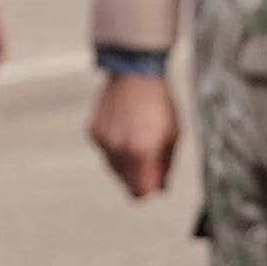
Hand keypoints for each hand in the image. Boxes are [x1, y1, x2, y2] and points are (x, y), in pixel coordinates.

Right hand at [90, 70, 181, 199]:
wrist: (136, 74)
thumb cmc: (160, 104)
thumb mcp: (173, 135)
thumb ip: (166, 166)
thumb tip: (160, 188)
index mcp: (141, 152)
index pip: (140, 191)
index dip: (150, 188)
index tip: (157, 180)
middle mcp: (118, 150)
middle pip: (126, 182)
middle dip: (139, 175)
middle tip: (150, 154)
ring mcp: (103, 141)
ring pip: (114, 168)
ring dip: (127, 161)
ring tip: (138, 136)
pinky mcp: (93, 132)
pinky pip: (106, 151)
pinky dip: (115, 146)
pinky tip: (125, 127)